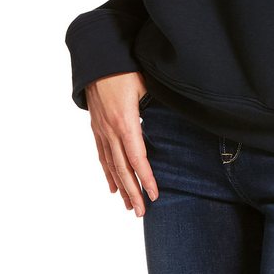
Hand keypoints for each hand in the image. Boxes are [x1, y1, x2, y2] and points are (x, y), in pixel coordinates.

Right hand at [84, 71, 158, 216]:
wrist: (97, 60)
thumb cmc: (124, 69)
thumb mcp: (146, 85)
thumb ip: (157, 104)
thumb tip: (176, 115)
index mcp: (126, 121)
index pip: (137, 157)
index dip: (145, 178)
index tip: (154, 194)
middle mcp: (111, 130)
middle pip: (122, 168)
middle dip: (133, 192)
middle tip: (142, 212)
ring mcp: (101, 130)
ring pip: (111, 165)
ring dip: (121, 187)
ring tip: (129, 206)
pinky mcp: (96, 127)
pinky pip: (102, 155)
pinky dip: (108, 173)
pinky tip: (113, 186)